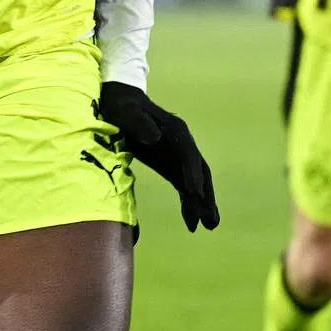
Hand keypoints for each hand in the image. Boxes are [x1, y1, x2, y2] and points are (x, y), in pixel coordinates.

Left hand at [98, 81, 218, 232]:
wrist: (119, 104)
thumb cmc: (122, 106)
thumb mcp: (127, 111)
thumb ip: (140, 123)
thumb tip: (156, 138)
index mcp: (176, 130)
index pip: (189, 154)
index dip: (192, 172)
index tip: (194, 192)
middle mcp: (183, 144)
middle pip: (199, 170)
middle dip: (206, 194)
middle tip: (211, 219)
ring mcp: (178, 156)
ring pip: (195, 182)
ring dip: (202, 203)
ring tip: (209, 226)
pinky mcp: (170, 165)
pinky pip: (183, 187)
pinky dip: (189, 203)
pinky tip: (191, 223)